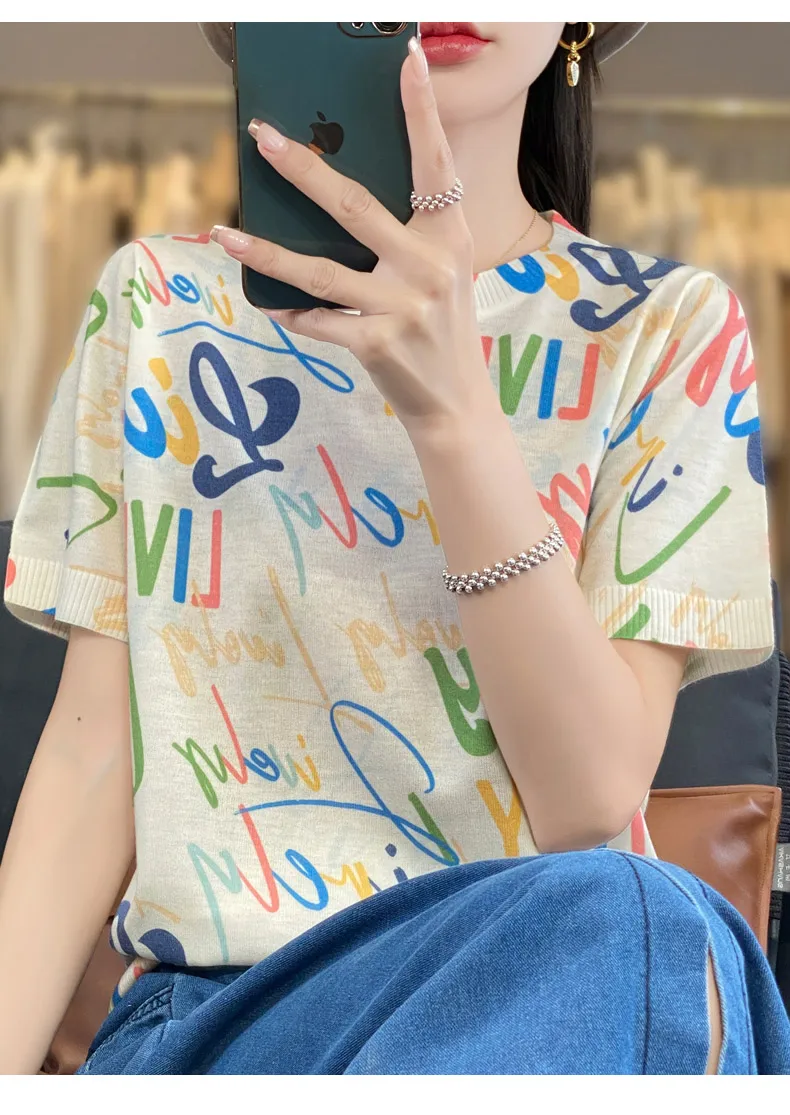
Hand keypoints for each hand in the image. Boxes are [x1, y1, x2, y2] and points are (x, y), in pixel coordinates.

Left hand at [211, 38, 496, 441]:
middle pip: (356, 206)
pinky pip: (318, 320)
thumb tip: (332, 194)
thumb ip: (403, 234)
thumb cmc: (439, 327)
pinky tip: (265, 301)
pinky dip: (290, 312)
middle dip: (303, 169)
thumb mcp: (438, 272)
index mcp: (449, 236)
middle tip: (261, 137)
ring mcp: (405, 306)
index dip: (421, 109)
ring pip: (320, 270)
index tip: (408, 57)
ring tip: (223, 233)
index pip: (435, 162)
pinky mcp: (379, 344)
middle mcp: (430, 266)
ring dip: (266, 251)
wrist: (456, 403)